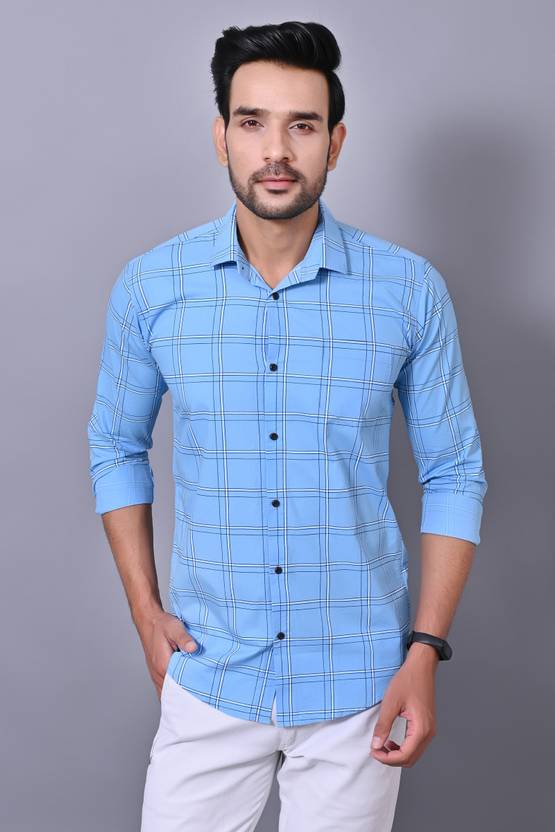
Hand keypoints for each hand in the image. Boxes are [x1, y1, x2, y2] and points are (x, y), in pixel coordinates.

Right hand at [135, 608, 198, 698]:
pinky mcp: (157, 673)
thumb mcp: (175, 627)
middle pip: (172, 694)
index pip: (177, 687)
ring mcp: (156, 675)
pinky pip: (164, 689)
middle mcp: (158, 674)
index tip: (202, 697)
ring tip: (194, 700)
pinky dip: (173, 693)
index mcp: (163, 666)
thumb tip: (193, 648)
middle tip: (201, 702)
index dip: (190, 693)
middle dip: (185, 699)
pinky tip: (182, 693)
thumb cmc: (162, 625)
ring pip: (167, 693)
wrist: (149, 621)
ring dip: (178, 697)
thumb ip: (184, 639)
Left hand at [369, 644, 437, 766]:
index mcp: (421, 729)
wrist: (421, 667)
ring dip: (397, 754)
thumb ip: (383, 726)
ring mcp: (429, 730)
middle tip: (376, 749)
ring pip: (414, 754)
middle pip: (410, 759)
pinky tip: (392, 740)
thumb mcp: (390, 703)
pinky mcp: (427, 725)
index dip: (387, 758)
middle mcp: (429, 733)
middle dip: (392, 759)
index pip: (404, 755)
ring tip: (382, 744)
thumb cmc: (407, 681)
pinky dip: (404, 747)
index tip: (373, 751)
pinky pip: (416, 745)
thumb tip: (376, 745)